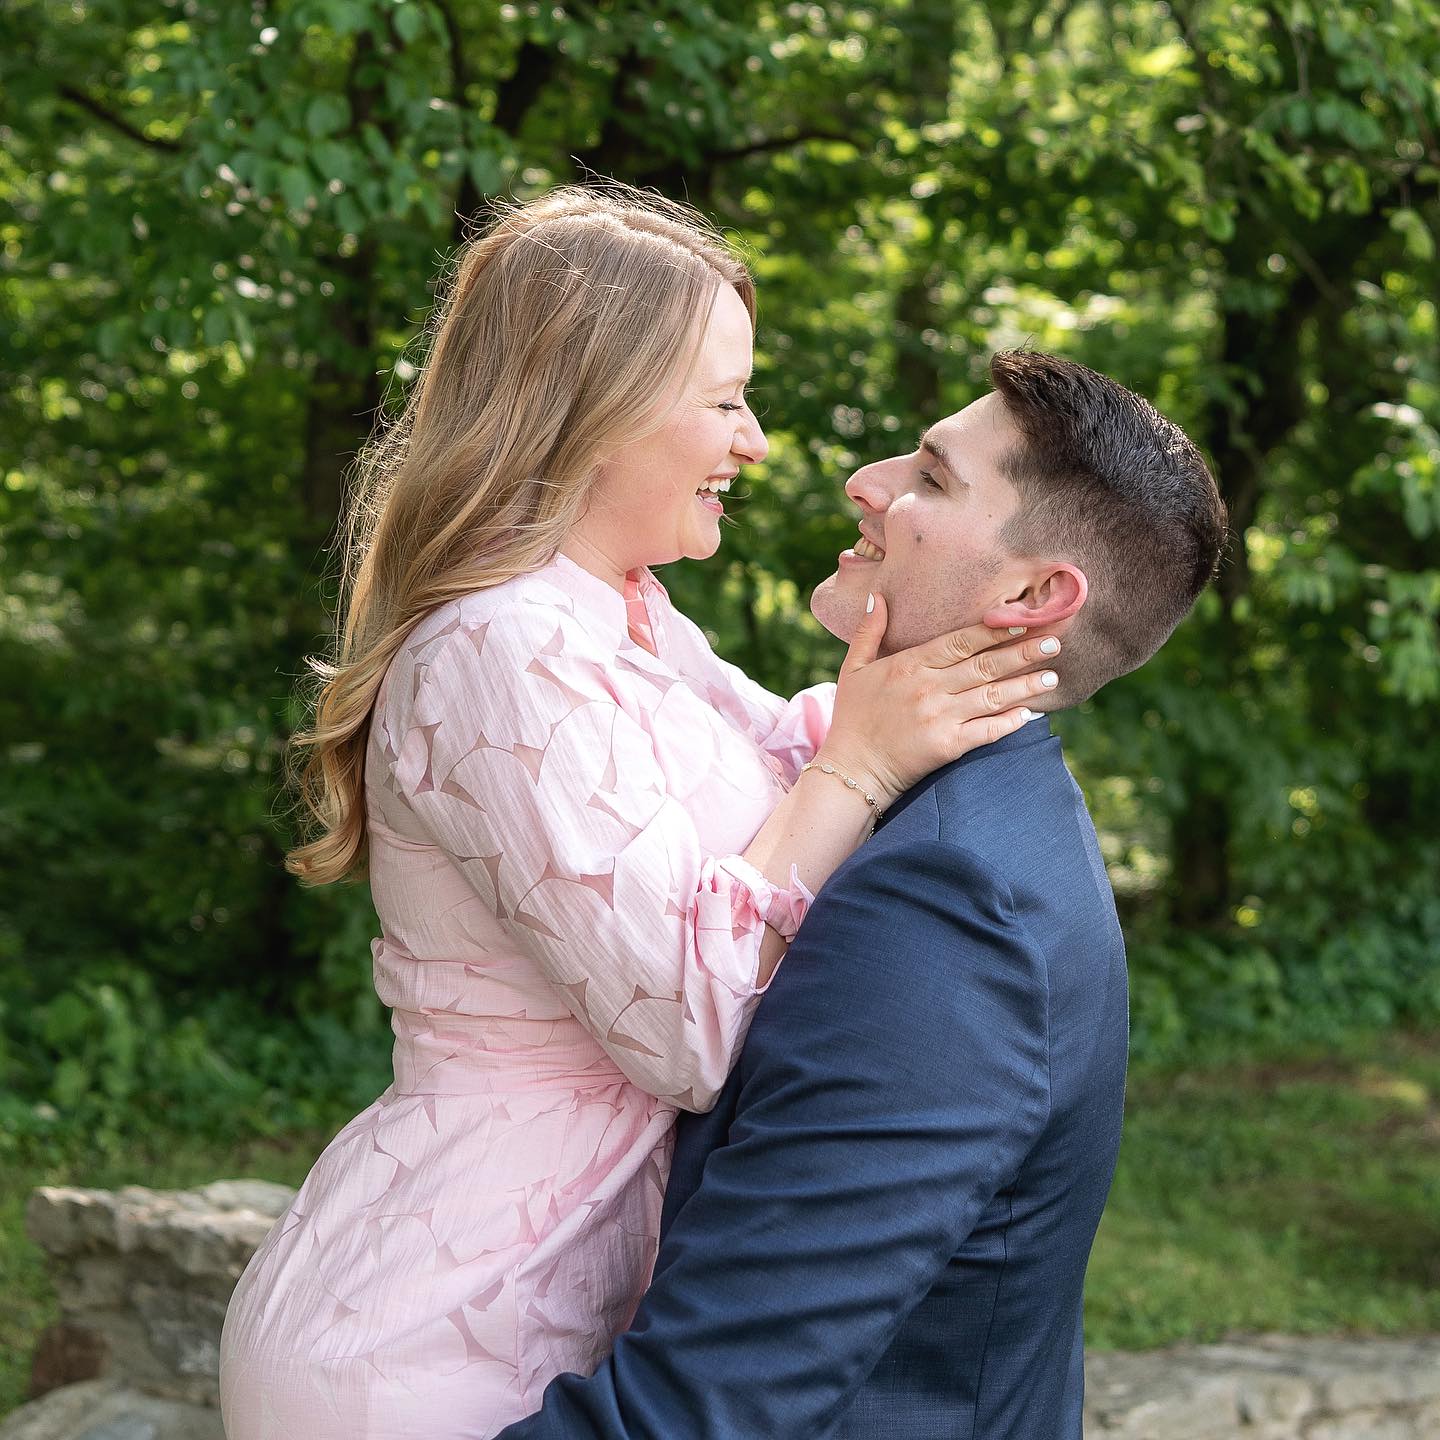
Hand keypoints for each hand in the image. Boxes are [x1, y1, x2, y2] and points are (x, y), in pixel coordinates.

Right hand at [820, 593, 1058, 805]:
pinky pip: (987, 731)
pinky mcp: (948, 746)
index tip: (1022, 623)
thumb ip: (868, 631)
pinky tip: (1030, 714)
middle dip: (1022, 653)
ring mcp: (940, 718)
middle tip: (1055, 642)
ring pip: (992, 696)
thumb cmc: (853, 718)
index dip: (994, 632)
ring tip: (1052, 676)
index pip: (960, 642)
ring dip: (1025, 685)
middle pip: (984, 665)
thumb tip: (876, 596)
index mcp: (910, 665)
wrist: (851, 769)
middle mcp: (929, 688)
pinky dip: (1010, 722)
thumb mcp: (854, 668)